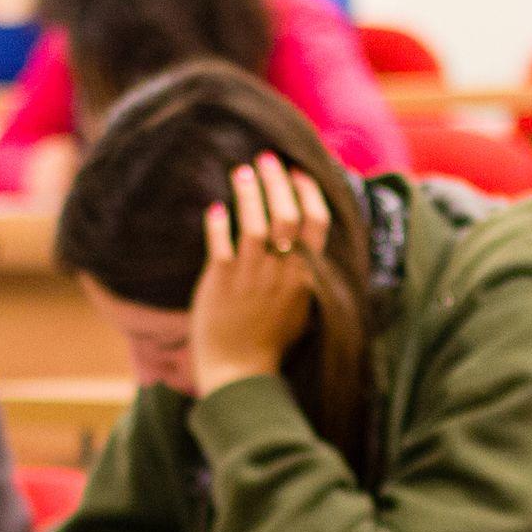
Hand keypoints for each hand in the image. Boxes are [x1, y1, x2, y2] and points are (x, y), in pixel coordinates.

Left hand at [190, 154, 331, 397]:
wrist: (239, 373)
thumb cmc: (270, 341)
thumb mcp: (300, 307)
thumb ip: (305, 273)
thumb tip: (307, 241)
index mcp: (305, 276)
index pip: (315, 224)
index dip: (308, 193)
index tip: (298, 172)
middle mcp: (281, 273)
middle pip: (286, 216)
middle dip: (278, 181)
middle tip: (266, 159)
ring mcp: (251, 277)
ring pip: (254, 225)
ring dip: (249, 193)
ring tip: (241, 171)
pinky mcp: (221, 283)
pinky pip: (220, 245)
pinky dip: (218, 225)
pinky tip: (215, 208)